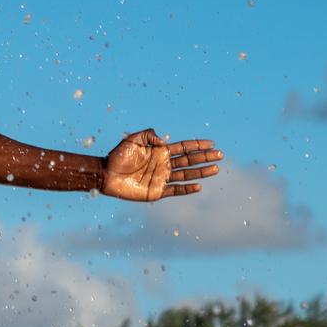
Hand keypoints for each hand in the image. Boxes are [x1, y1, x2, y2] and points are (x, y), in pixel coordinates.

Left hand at [99, 129, 221, 201]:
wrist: (106, 175)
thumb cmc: (118, 156)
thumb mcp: (132, 140)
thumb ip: (149, 135)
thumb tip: (165, 140)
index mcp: (160, 151)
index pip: (183, 147)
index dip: (197, 145)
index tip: (212, 143)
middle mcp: (164, 164)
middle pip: (189, 160)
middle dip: (205, 157)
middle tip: (220, 154)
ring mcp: (162, 178)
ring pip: (187, 174)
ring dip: (201, 172)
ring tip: (216, 169)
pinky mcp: (158, 191)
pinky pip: (176, 190)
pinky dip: (187, 189)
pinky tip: (199, 186)